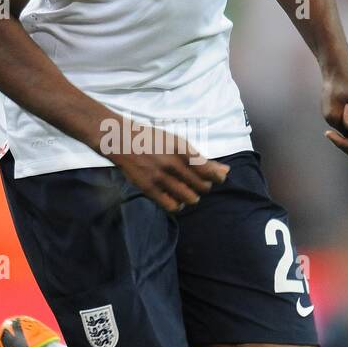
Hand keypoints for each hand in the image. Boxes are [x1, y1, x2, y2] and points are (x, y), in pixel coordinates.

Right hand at [111, 136, 228, 212]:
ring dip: (193, 196)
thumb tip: (225, 171)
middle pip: (202, 186)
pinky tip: (176, 198)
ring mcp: (160, 177)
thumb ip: (200, 158)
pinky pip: (172, 206)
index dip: (217, 177)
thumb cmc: (153, 140)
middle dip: (205, 186)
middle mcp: (172, 163)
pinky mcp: (149, 189)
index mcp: (181, 149)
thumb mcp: (177, 142)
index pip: (208, 170)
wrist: (122, 140)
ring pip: (190, 198)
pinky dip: (178, 205)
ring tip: (188, 190)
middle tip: (199, 183)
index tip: (218, 178)